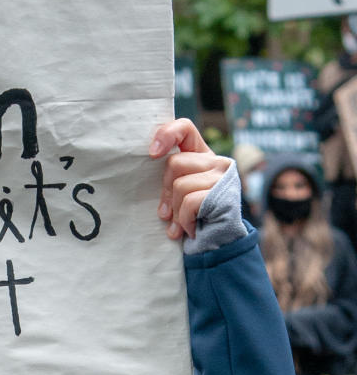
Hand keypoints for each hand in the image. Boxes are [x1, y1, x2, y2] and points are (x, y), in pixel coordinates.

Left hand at [150, 119, 229, 241]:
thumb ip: (171, 177)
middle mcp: (216, 161)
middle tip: (167, 213)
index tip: (152, 154)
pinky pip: (190, 202)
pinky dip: (185, 221)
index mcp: (202, 155)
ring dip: (175, 211)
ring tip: (179, 225)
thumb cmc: (193, 218)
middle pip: (174, 163)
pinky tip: (190, 230)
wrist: (217, 245)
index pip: (184, 128)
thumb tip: (150, 161)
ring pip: (180, 185)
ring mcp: (223, 177)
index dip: (166, 134)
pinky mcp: (225, 194)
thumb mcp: (179, 194)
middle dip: (166, 192)